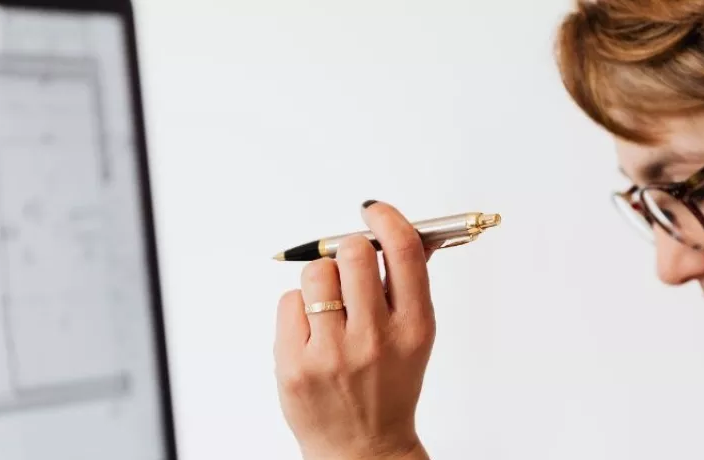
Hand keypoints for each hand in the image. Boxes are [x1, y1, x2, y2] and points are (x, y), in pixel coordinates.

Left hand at [274, 200, 436, 459]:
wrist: (363, 447)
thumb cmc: (389, 385)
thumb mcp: (414, 337)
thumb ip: (409, 283)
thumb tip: (402, 230)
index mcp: (414, 327)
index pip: (403, 251)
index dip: (386, 219)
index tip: (373, 211)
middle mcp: (376, 339)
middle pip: (354, 253)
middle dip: (348, 250)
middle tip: (349, 264)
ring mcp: (333, 354)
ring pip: (316, 274)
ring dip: (321, 280)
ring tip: (329, 307)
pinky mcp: (295, 365)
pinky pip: (289, 303)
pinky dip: (298, 310)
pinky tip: (312, 333)